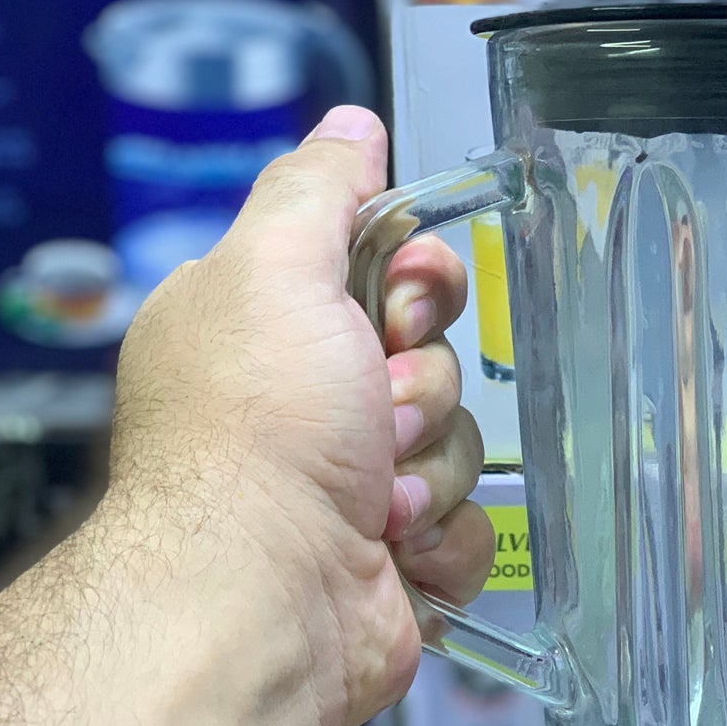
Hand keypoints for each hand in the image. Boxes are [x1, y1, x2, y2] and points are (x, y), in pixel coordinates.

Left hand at [108, 104, 492, 725]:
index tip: (409, 298)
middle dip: (422, 381)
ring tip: (373, 498)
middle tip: (376, 408)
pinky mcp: (395, 559)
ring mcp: (350, 486)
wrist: (262, 600)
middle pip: (433, 352)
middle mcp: (302, 403)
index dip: (418, 278)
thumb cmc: (257, 431)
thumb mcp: (274, 267)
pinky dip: (441, 536)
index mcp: (264, 325)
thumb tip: (351, 125)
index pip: (381, 267)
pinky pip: (469, 523)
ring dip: (428, 464)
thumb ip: (317, 189)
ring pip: (457, 439)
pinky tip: (392, 548)